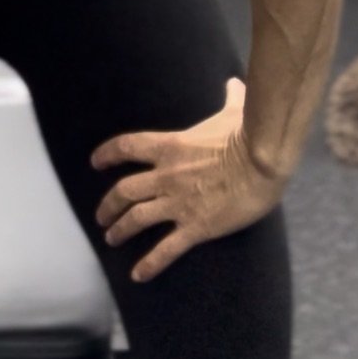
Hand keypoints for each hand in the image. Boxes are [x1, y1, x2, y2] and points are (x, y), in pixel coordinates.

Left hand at [90, 78, 284, 284]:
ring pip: (136, 218)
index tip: (95, 162)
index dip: (107, 154)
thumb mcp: (234, 111)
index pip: (127, 146)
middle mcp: (167, 176)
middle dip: (108, 205)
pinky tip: (138, 275)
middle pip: (124, 190)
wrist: (262, 163)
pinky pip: (166, 249)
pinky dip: (149, 264)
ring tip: (111, 238)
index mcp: (170, 146)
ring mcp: (179, 203)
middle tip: (101, 216)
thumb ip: (229, 98)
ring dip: (119, 230)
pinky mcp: (196, 227)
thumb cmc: (248, 133)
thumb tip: (235, 83)